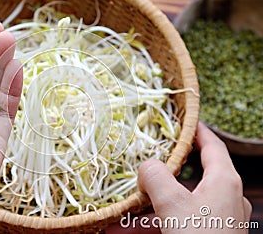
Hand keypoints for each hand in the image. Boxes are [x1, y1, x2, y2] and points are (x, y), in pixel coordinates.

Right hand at [106, 122, 251, 233]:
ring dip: (147, 206)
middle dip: (160, 174)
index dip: (197, 131)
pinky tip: (121, 228)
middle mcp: (223, 198)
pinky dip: (150, 224)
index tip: (183, 121)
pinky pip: (173, 223)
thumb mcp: (172, 203)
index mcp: (223, 181)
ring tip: (121, 206)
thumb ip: (155, 176)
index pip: (212, 145)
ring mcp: (215, 220)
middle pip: (189, 176)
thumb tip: (145, 166)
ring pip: (176, 204)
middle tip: (144, 163)